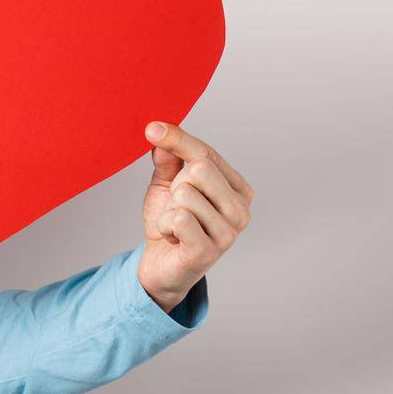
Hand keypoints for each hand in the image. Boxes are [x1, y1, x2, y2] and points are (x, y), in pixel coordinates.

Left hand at [138, 120, 254, 310]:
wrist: (161, 265)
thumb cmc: (170, 223)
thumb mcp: (167, 185)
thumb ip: (168, 159)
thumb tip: (160, 131)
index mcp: (237, 189)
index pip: (206, 153)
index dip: (177, 139)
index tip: (152, 128)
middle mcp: (241, 210)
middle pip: (199, 169)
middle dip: (175, 185)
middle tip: (175, 207)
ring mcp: (229, 233)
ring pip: (185, 193)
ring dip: (168, 209)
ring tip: (175, 225)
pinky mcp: (209, 251)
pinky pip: (178, 218)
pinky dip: (164, 225)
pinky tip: (173, 237)